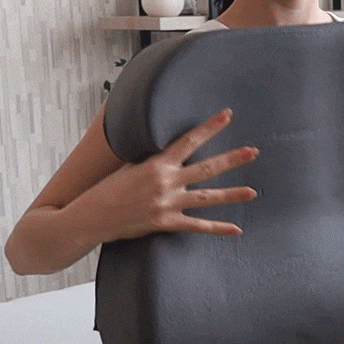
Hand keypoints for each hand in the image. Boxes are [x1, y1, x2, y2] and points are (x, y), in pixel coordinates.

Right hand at [85, 108, 258, 240]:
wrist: (89, 218)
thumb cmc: (107, 188)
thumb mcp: (128, 165)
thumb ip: (152, 158)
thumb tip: (167, 146)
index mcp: (157, 163)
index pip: (190, 140)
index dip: (210, 127)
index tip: (228, 114)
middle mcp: (166, 182)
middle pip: (207, 168)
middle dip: (232, 159)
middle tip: (254, 151)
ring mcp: (168, 204)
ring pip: (208, 198)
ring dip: (232, 194)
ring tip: (253, 191)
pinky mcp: (166, 223)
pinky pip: (198, 226)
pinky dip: (218, 229)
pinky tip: (237, 228)